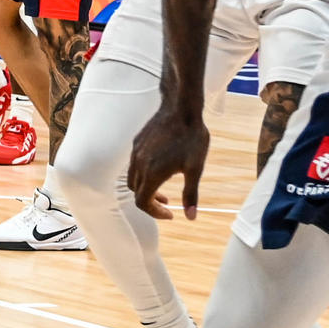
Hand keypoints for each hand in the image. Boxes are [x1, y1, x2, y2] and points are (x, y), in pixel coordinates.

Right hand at [128, 105, 210, 219]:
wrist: (181, 110)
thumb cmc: (192, 140)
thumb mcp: (195, 169)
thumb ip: (190, 195)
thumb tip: (191, 217)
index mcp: (153, 173)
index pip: (142, 202)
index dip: (155, 213)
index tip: (170, 214)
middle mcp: (140, 164)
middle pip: (136, 192)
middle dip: (150, 202)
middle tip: (168, 205)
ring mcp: (136, 152)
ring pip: (133, 178)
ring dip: (146, 189)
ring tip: (163, 191)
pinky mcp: (137, 142)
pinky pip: (134, 164)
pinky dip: (143, 175)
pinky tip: (160, 169)